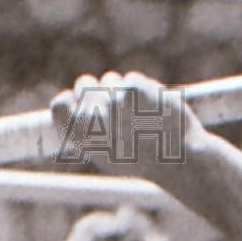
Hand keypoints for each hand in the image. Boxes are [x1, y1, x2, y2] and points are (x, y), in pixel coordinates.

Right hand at [50, 69, 201, 173]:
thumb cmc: (143, 162)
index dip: (71, 99)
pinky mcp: (134, 89)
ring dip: (122, 89)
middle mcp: (91, 119)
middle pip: (84, 84)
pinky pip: (132, 78)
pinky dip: (143, 89)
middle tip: (118, 106)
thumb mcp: (107, 156)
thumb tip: (69, 103)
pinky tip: (154, 107)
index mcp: (81, 138)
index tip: (82, 101)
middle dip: (98, 89)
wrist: (182, 160)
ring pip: (110, 79)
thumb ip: (84, 131)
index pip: (60, 105)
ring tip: (141, 115)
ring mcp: (112, 101)